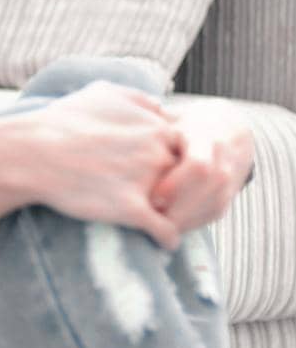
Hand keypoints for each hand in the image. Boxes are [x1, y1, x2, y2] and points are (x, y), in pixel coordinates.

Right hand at [29, 81, 185, 249]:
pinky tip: (162, 243)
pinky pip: (165, 231)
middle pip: (186, 178)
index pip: (186, 150)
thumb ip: (139, 98)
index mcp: (156, 127)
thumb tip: (160, 104)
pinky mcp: (131, 210)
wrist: (31, 152)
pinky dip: (167, 239)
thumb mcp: (103, 94)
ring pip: (180, 206)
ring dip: (179, 217)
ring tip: (173, 226)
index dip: (175, 165)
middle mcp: (157, 153)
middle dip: (182, 192)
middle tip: (174, 204)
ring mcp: (146, 182)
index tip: (167, 176)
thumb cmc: (62, 122)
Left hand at [149, 100, 252, 233]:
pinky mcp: (228, 197)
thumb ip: (150, 129)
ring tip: (156, 225)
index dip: (176, 185)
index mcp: (206, 136)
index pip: (198, 165)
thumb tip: (118, 138)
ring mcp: (230, 179)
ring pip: (212, 205)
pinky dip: (190, 224)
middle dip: (179, 207)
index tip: (153, 198)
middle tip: (151, 217)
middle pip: (207, 189)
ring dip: (184, 220)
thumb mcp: (170, 120)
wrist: (228, 131)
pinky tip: (168, 227)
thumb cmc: (184, 126)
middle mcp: (223, 158)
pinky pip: (212, 215)